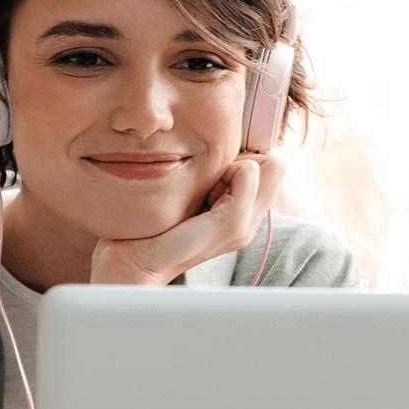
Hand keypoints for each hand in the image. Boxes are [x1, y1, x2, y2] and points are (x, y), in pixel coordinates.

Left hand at [89, 152, 285, 284]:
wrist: (132, 262)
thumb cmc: (151, 227)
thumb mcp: (189, 194)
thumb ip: (210, 176)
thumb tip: (220, 146)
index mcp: (241, 216)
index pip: (270, 165)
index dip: (241, 158)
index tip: (209, 176)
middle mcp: (250, 223)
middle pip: (276, 164)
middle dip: (242, 159)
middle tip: (207, 181)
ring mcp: (244, 227)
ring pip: (270, 164)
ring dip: (232, 164)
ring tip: (202, 190)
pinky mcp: (232, 224)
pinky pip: (249, 172)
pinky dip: (227, 168)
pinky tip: (201, 192)